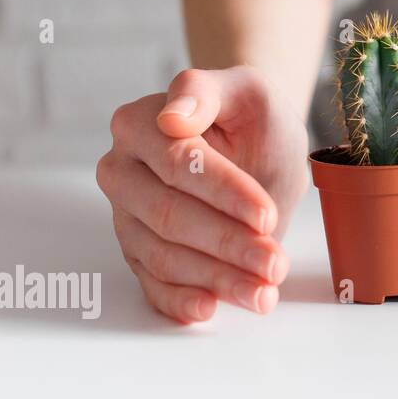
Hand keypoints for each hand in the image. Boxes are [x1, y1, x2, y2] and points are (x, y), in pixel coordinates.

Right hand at [96, 66, 308, 322]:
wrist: (258, 145)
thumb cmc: (252, 116)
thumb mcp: (248, 90)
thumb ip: (207, 91)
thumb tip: (174, 116)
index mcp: (138, 124)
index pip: (178, 165)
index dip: (224, 193)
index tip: (267, 214)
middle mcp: (122, 171)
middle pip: (170, 217)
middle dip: (228, 244)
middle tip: (275, 263)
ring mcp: (126, 216)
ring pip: (164, 256)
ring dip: (218, 279)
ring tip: (264, 292)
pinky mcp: (138, 252)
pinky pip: (153, 284)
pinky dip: (182, 301)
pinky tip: (213, 307)